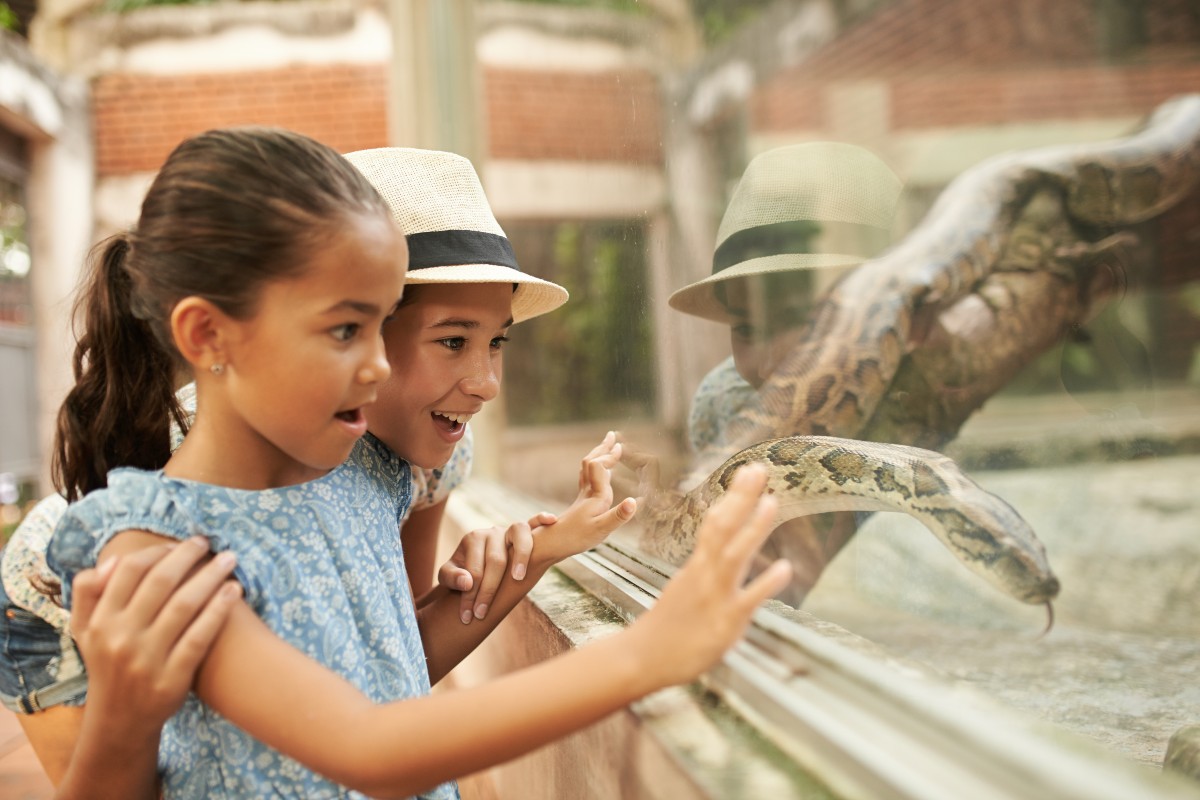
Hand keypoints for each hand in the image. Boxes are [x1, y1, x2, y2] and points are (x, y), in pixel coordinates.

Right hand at [70, 536, 241, 730]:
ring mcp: (147, 659)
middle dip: (187, 555)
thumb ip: (88, 592)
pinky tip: (234, 591)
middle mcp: (122, 638)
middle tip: (208, 542)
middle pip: (161, 581)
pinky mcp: (172, 678)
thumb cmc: (108, 665)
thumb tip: (114, 560)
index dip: (157, 551)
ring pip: (184, 605)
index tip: (178, 544)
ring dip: (210, 576)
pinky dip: (219, 610)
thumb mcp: (84, 631)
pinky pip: (200, 636)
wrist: (120, 721)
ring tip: (229, 560)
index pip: (130, 571)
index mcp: (101, 622)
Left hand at [437, 513, 551, 624]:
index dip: (471, 596)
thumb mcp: (447, 576)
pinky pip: (535, 521)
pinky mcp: (525, 532)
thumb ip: (451, 577)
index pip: (475, 571)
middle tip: (481, 614)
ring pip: (519, 536)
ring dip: (521, 556)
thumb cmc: (462, 572)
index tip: (468, 617)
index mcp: (473, 538)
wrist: (472, 564)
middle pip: (497, 560)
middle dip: (488, 590)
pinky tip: (550, 521)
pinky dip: (541, 518)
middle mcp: (493, 532)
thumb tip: (468, 582)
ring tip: (518, 578)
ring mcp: (510, 531)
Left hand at [532, 432, 637, 565]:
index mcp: (596, 496)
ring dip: (598, 456)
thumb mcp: (601, 530)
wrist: (552, 545)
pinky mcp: (580, 504)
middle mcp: (588, 493)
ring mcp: (583, 497)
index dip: (608, 456)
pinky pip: (587, 480)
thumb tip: (634, 501)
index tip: (619, 446)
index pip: (599, 466)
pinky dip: (595, 470)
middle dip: (602, 449)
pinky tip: (601, 474)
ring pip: (588, 470)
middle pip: (592, 463)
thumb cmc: (576, 539)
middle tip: (611, 436)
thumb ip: (619, 516)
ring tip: (606, 449)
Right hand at [627, 464, 791, 687]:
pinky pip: (748, 599)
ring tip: (772, 502)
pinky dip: (766, 583)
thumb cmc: (667, 628)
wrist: (642, 658)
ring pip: (734, 555)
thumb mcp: (687, 590)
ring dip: (753, 528)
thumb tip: (719, 556)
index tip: (748, 471)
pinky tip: (785, 568)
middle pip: (723, 528)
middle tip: (759, 468)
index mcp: (697, 566)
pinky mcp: (725, 623)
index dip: (734, 497)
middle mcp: (705, 574)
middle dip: (741, 498)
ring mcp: (714, 596)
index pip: (716, 523)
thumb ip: (706, 572)